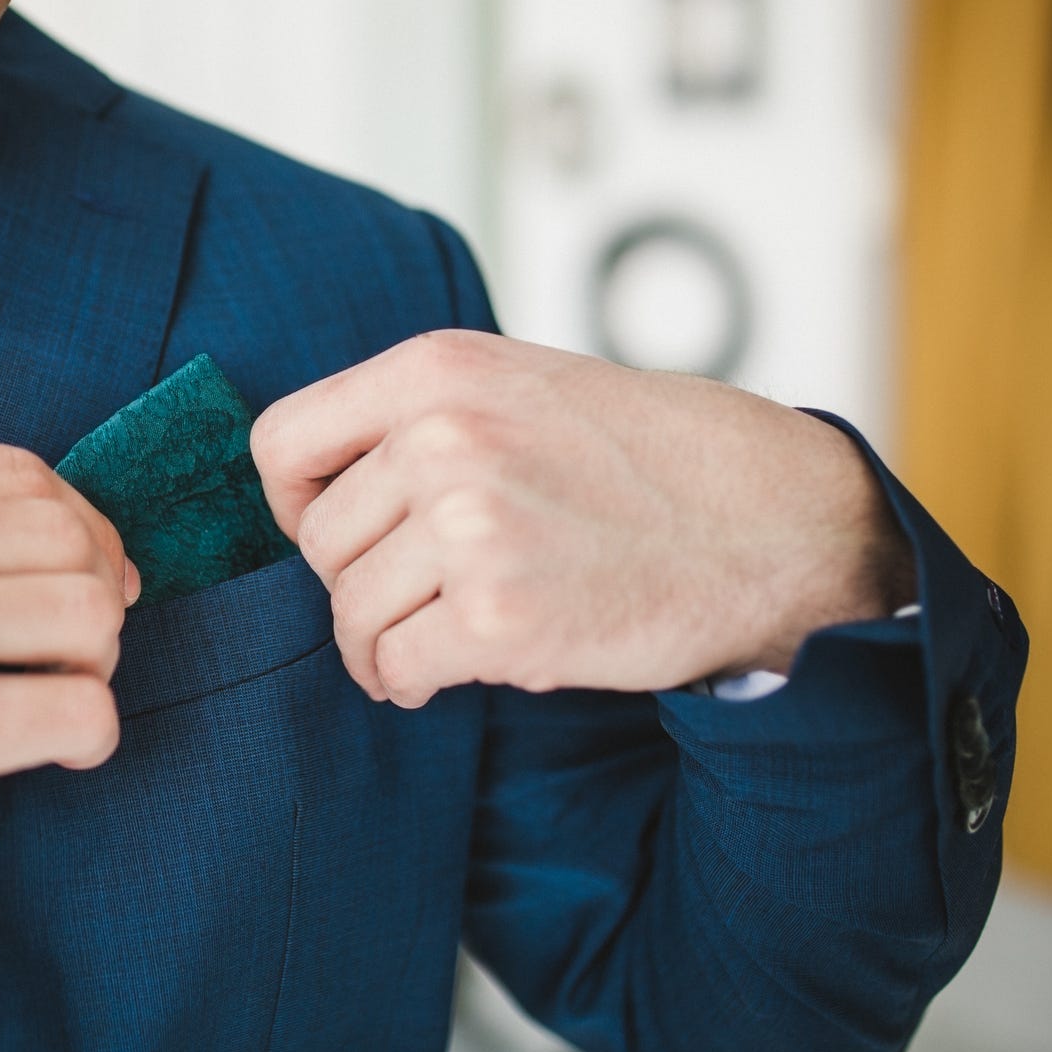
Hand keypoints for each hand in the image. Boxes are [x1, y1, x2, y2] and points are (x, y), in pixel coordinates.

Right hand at [0, 428, 139, 915]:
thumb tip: (73, 531)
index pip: (22, 473)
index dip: (78, 525)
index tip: (84, 570)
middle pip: (68, 537)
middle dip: (98, 590)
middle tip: (75, 644)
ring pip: (90, 613)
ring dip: (96, 660)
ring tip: (57, 690)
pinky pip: (80, 710)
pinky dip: (91, 732)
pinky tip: (58, 748)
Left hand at [249, 331, 913, 707]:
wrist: (770, 524)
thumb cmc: (651, 458)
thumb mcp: (522, 386)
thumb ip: (422, 418)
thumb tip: (315, 488)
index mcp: (436, 370)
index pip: (280, 443)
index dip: (292, 501)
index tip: (332, 529)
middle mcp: (442, 438)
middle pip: (318, 541)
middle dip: (355, 582)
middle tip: (412, 597)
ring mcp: (470, 528)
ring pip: (350, 611)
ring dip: (377, 642)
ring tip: (427, 642)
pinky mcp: (498, 618)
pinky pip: (394, 665)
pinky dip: (407, 682)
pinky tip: (443, 673)